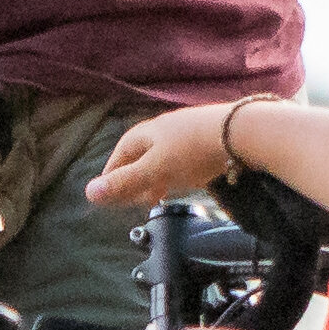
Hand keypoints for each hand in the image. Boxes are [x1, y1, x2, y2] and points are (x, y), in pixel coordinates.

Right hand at [88, 103, 247, 207]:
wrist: (240, 132)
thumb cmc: (191, 150)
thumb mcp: (154, 169)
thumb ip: (125, 182)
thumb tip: (88, 193)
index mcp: (145, 133)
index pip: (120, 153)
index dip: (112, 173)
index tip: (105, 191)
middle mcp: (163, 129)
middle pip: (141, 155)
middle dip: (133, 177)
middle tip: (128, 199)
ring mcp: (185, 133)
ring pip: (163, 158)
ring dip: (154, 177)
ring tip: (153, 196)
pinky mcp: (206, 140)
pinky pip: (183, 159)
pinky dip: (175, 174)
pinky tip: (182, 183)